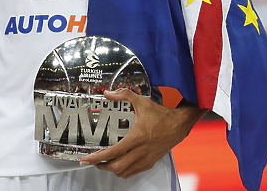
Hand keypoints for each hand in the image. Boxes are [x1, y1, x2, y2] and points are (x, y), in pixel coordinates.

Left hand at [79, 89, 205, 178]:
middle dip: (101, 166)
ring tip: (104, 162)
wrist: (179, 125)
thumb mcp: (142, 102)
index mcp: (136, 138)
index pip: (112, 153)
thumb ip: (124, 96)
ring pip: (124, 172)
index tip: (86, 159)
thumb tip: (109, 93)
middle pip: (116, 167)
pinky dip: (123, 171)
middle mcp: (140, 152)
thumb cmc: (162, 115)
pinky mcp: (150, 162)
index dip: (97, 158)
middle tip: (93, 161)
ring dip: (112, 169)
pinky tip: (119, 163)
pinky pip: (132, 172)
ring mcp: (145, 159)